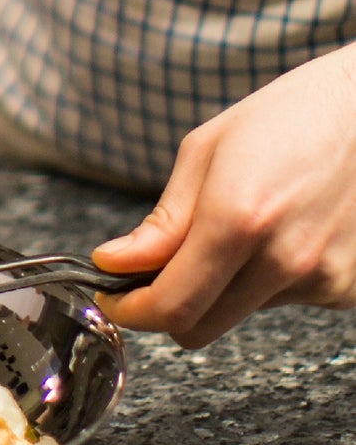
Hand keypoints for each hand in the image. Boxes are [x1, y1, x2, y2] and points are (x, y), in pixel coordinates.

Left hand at [91, 42, 355, 346]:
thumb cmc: (290, 117)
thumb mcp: (205, 151)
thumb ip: (162, 221)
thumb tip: (114, 262)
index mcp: (238, 218)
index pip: (171, 306)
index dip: (130, 311)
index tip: (112, 298)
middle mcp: (285, 260)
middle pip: (199, 328)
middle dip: (166, 305)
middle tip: (152, 270)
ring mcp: (323, 279)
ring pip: (237, 312)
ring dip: (220, 285)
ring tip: (242, 223)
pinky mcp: (348, 288)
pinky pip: (281, 299)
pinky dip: (264, 277)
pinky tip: (280, 229)